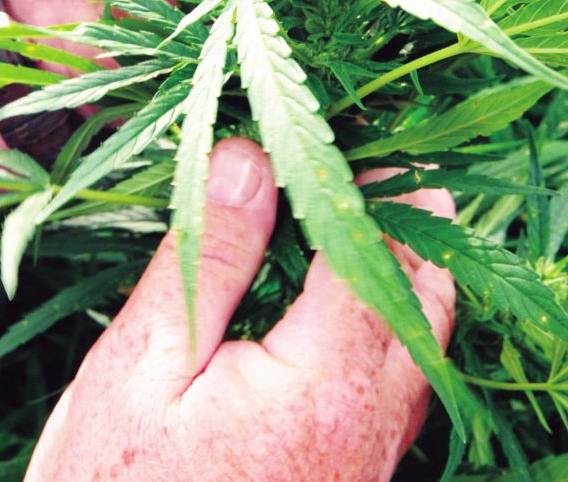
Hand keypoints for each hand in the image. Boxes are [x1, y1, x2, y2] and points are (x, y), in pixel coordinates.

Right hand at [26, 139, 455, 481]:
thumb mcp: (141, 366)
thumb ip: (208, 258)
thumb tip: (250, 156)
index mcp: (323, 380)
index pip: (376, 246)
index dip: (374, 177)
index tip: (361, 122)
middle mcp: (371, 422)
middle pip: (427, 294)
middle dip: (416, 219)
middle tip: (388, 157)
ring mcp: (370, 458)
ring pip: (424, 342)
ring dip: (409, 267)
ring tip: (373, 209)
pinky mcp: (354, 478)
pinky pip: (402, 384)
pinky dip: (392, 320)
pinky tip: (349, 302)